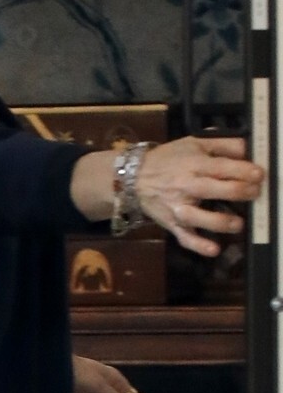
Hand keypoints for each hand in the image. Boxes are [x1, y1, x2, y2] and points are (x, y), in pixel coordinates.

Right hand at [69, 136, 263, 255]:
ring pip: (200, 217)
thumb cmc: (169, 159)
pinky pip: (185, 237)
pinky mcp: (172, 224)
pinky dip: (199, 245)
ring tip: (238, 223)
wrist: (134, 178)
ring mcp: (178, 207)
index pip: (221, 167)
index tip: (259, 174)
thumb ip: (222, 144)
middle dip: (240, 192)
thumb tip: (246, 150)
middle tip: (255, 193)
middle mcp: (186, 186)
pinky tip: (214, 250)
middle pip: (215, 190)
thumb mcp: (194, 142)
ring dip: (221, 222)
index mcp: (193, 164)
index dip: (243, 171)